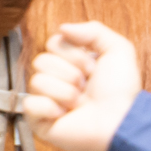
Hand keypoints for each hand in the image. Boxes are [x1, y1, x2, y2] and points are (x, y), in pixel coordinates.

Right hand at [24, 22, 141, 150]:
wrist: (120, 121)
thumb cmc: (121, 89)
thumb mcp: (118, 49)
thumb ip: (93, 31)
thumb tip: (62, 28)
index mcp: (71, 63)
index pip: (53, 43)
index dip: (72, 53)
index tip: (92, 68)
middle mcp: (57, 80)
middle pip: (41, 60)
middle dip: (69, 73)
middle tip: (86, 86)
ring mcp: (47, 101)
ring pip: (36, 81)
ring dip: (64, 91)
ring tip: (79, 102)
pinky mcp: (39, 121)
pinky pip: (29, 104)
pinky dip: (49, 108)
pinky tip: (65, 114)